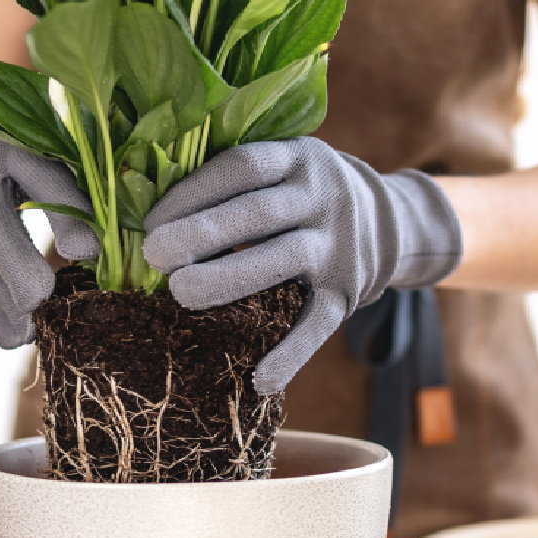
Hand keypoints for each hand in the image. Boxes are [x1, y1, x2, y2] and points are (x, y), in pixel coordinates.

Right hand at [0, 94, 98, 346]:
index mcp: (13, 140)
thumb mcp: (62, 153)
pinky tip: (9, 335)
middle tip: (40, 305)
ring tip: (25, 335)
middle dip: (13, 264)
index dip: (61, 209)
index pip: (37, 171)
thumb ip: (78, 194)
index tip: (85, 252)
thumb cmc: (32, 145)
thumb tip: (91, 252)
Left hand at [141, 137, 461, 394]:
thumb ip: (234, 179)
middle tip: (154, 256)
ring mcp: (340, 246)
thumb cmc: (305, 193)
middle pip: (258, 213)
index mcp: (298, 158)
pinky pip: (319, 325)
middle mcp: (324, 196)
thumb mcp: (284, 166)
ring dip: (229, 279)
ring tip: (180, 294)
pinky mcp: (349, 292)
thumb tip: (145, 206)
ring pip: (284, 260)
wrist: (393, 221)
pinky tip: (257, 379)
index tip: (149, 220)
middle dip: (201, 233)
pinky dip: (290, 355)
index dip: (192, 192)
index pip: (242, 167)